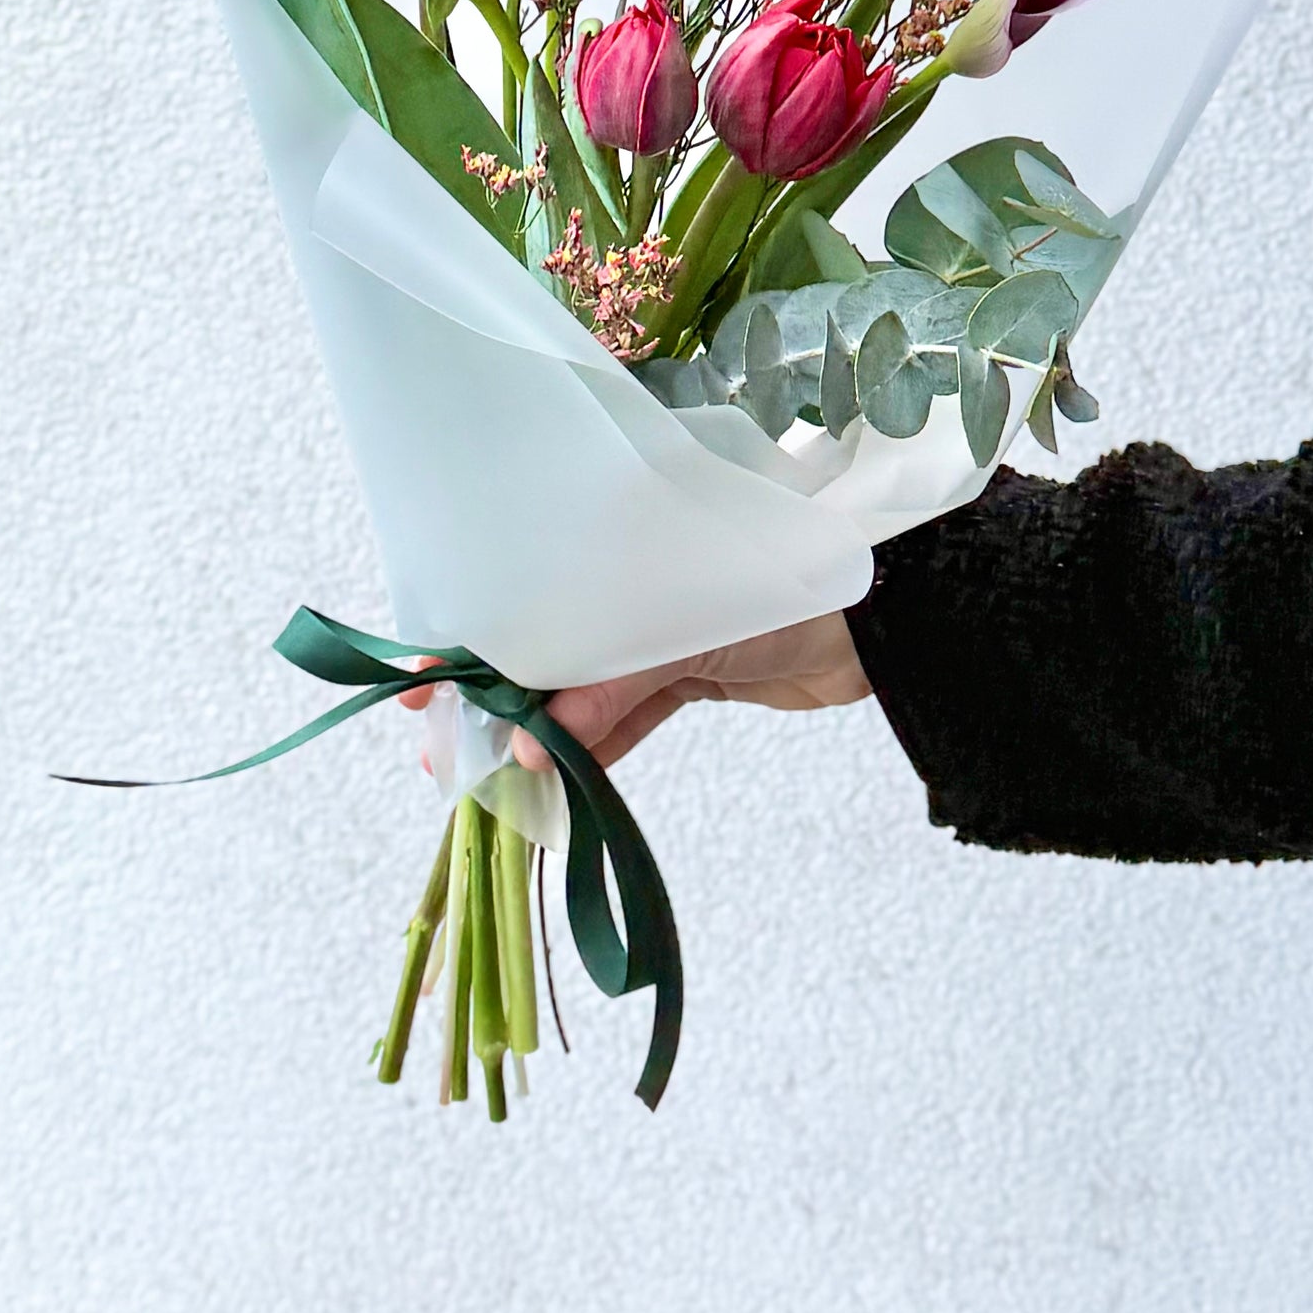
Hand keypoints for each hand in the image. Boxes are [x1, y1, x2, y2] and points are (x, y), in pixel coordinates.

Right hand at [401, 613, 869, 772]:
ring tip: (487, 779)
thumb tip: (535, 745)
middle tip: (440, 751)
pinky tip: (555, 784)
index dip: (466, 630)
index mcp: (617, 529)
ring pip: (581, 683)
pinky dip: (595, 747)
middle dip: (490, 694)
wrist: (896, 612)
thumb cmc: (789, 582)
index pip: (522, 576)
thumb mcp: (688, 625)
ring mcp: (662, 623)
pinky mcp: (696, 668)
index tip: (415, 682)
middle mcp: (631, 572)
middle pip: (543, 638)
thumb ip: (613, 685)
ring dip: (538, 732)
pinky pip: (630, 712)